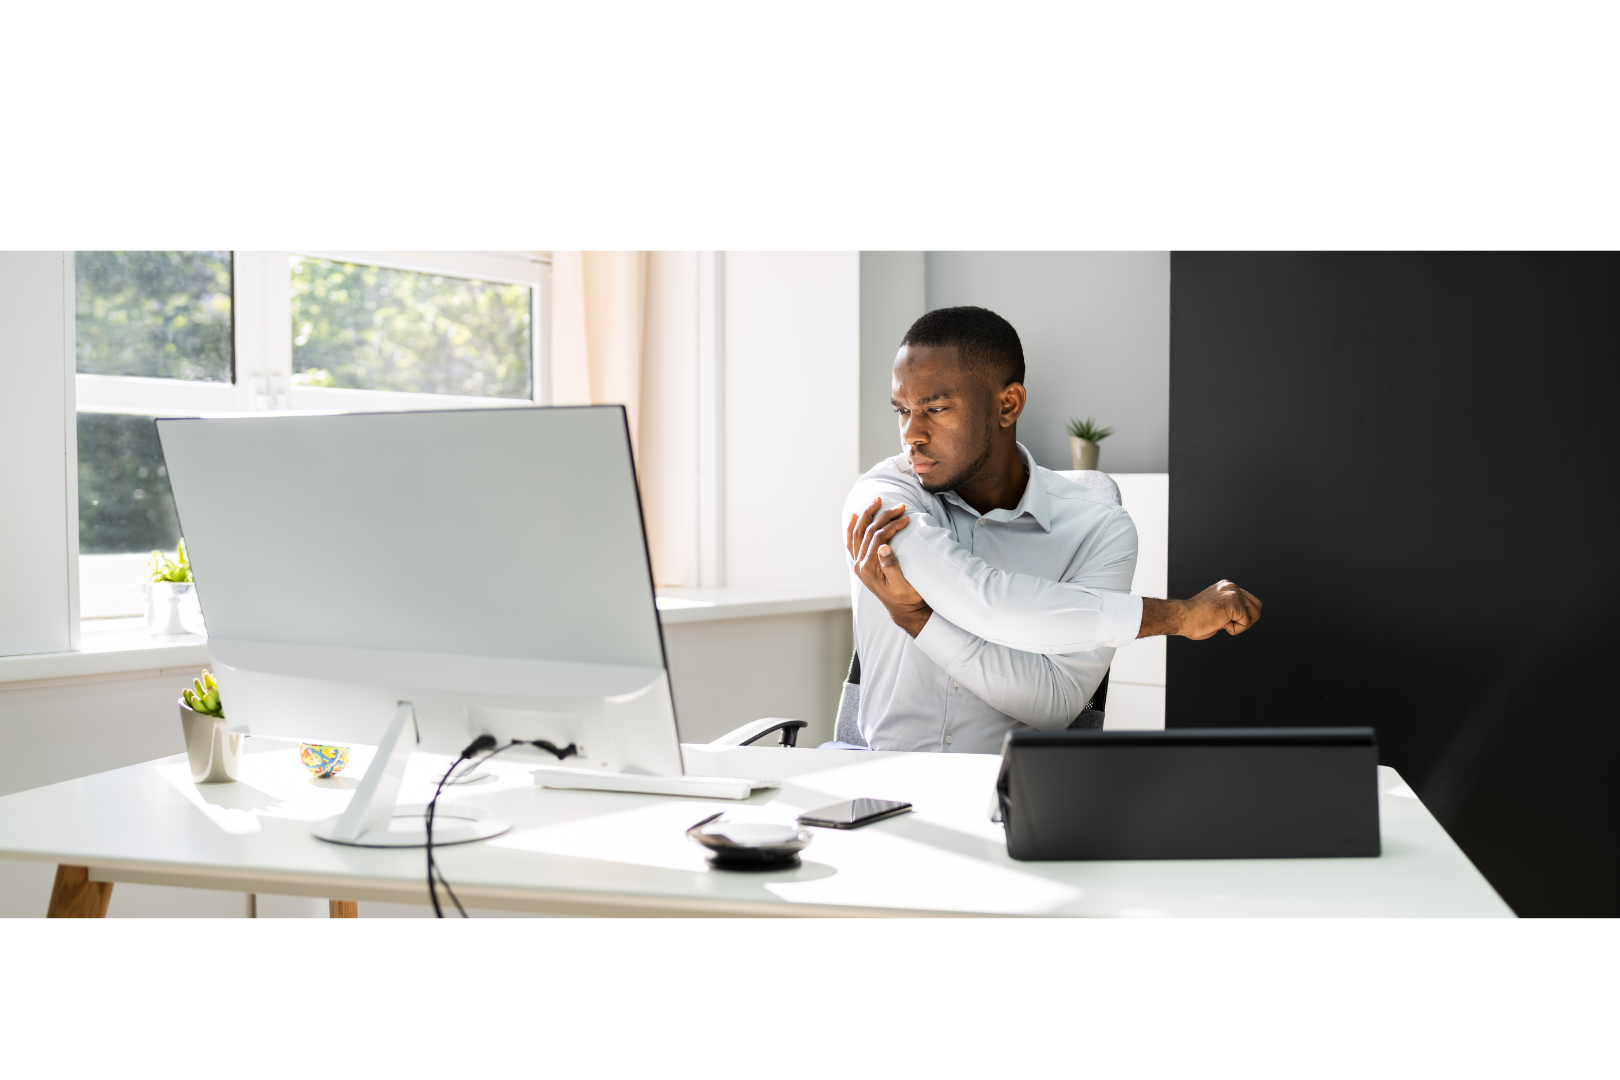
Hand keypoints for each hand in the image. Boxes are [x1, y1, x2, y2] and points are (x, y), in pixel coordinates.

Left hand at [846, 497, 931, 636]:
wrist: (903, 610)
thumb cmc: (907, 598)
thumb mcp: (903, 585)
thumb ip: (891, 566)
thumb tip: (883, 546)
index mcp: (868, 569)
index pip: (877, 538)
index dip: (892, 525)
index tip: (907, 518)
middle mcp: (859, 565)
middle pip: (867, 532)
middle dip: (883, 516)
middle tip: (899, 506)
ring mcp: (858, 564)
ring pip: (857, 533)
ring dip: (867, 515)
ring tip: (876, 501)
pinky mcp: (861, 564)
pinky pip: (853, 541)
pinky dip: (853, 527)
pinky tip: (856, 516)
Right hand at [1138, 580, 1261, 639]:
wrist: (1182, 617)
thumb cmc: (1193, 619)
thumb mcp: (1216, 610)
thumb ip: (1230, 609)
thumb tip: (1244, 619)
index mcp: (1226, 587)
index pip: (1248, 601)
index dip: (1240, 616)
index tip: (1222, 618)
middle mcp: (1232, 586)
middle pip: (1257, 606)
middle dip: (1246, 619)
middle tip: (1227, 623)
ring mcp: (1234, 593)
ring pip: (1255, 614)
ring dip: (1240, 624)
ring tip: (1222, 622)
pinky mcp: (1235, 603)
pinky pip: (1246, 622)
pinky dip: (1235, 629)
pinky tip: (1220, 624)